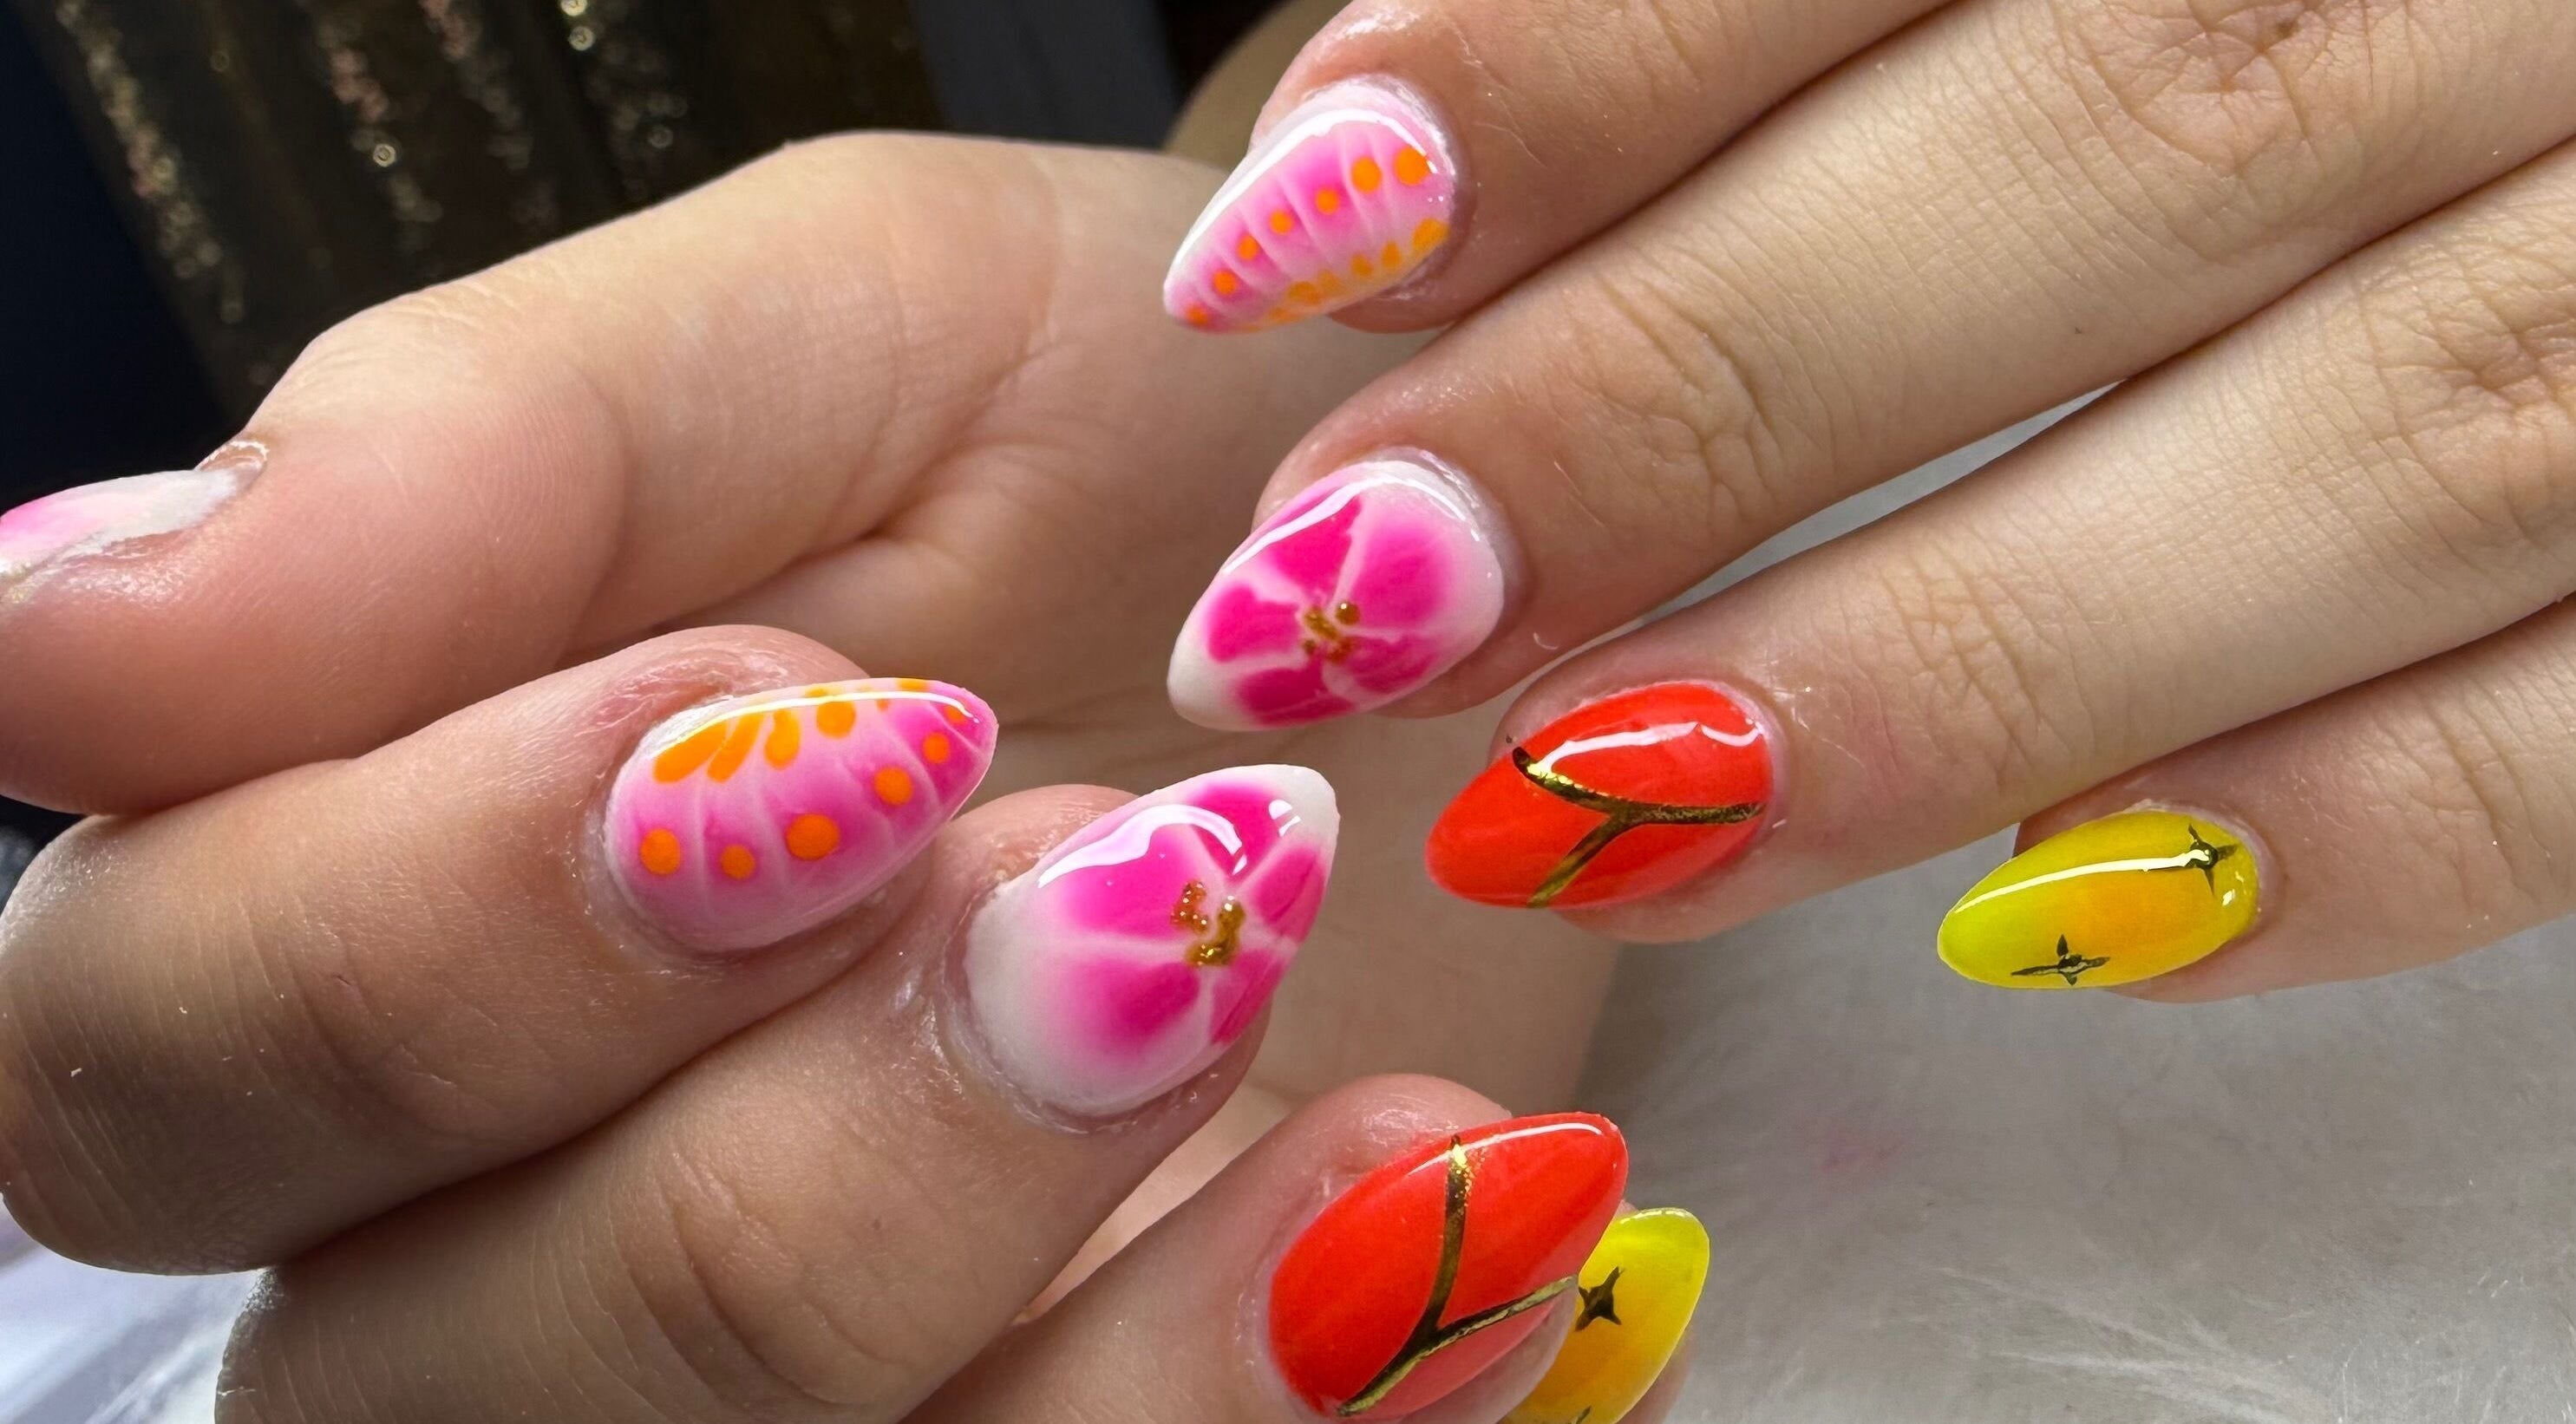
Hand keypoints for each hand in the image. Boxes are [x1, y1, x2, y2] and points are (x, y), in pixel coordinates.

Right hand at [0, 136, 1653, 1411]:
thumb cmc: (1115, 439)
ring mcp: (764, 1384)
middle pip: (409, 1392)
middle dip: (781, 1168)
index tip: (812, 711)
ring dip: (1028, 1319)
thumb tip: (52, 634)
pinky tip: (1423, 1169)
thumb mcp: (839, 342)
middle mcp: (488, 1220)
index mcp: (340, 906)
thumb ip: (480, 463)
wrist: (1437, 584)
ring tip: (1257, 984)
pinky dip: (1255, 1399)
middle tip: (1110, 871)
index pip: (161, 1055)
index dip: (452, 921)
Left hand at [1155, 0, 2575, 997]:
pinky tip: (2029, 932)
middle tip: (1366, 586)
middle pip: (2137, 139)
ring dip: (1940, 666)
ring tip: (1580, 811)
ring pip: (2386, 441)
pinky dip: (2336, 846)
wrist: (2532, 88)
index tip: (1304, 245)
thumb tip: (1359, 192)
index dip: (1582, 65)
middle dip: (1703, 385)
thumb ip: (1732, 28)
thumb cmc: (2208, 37)